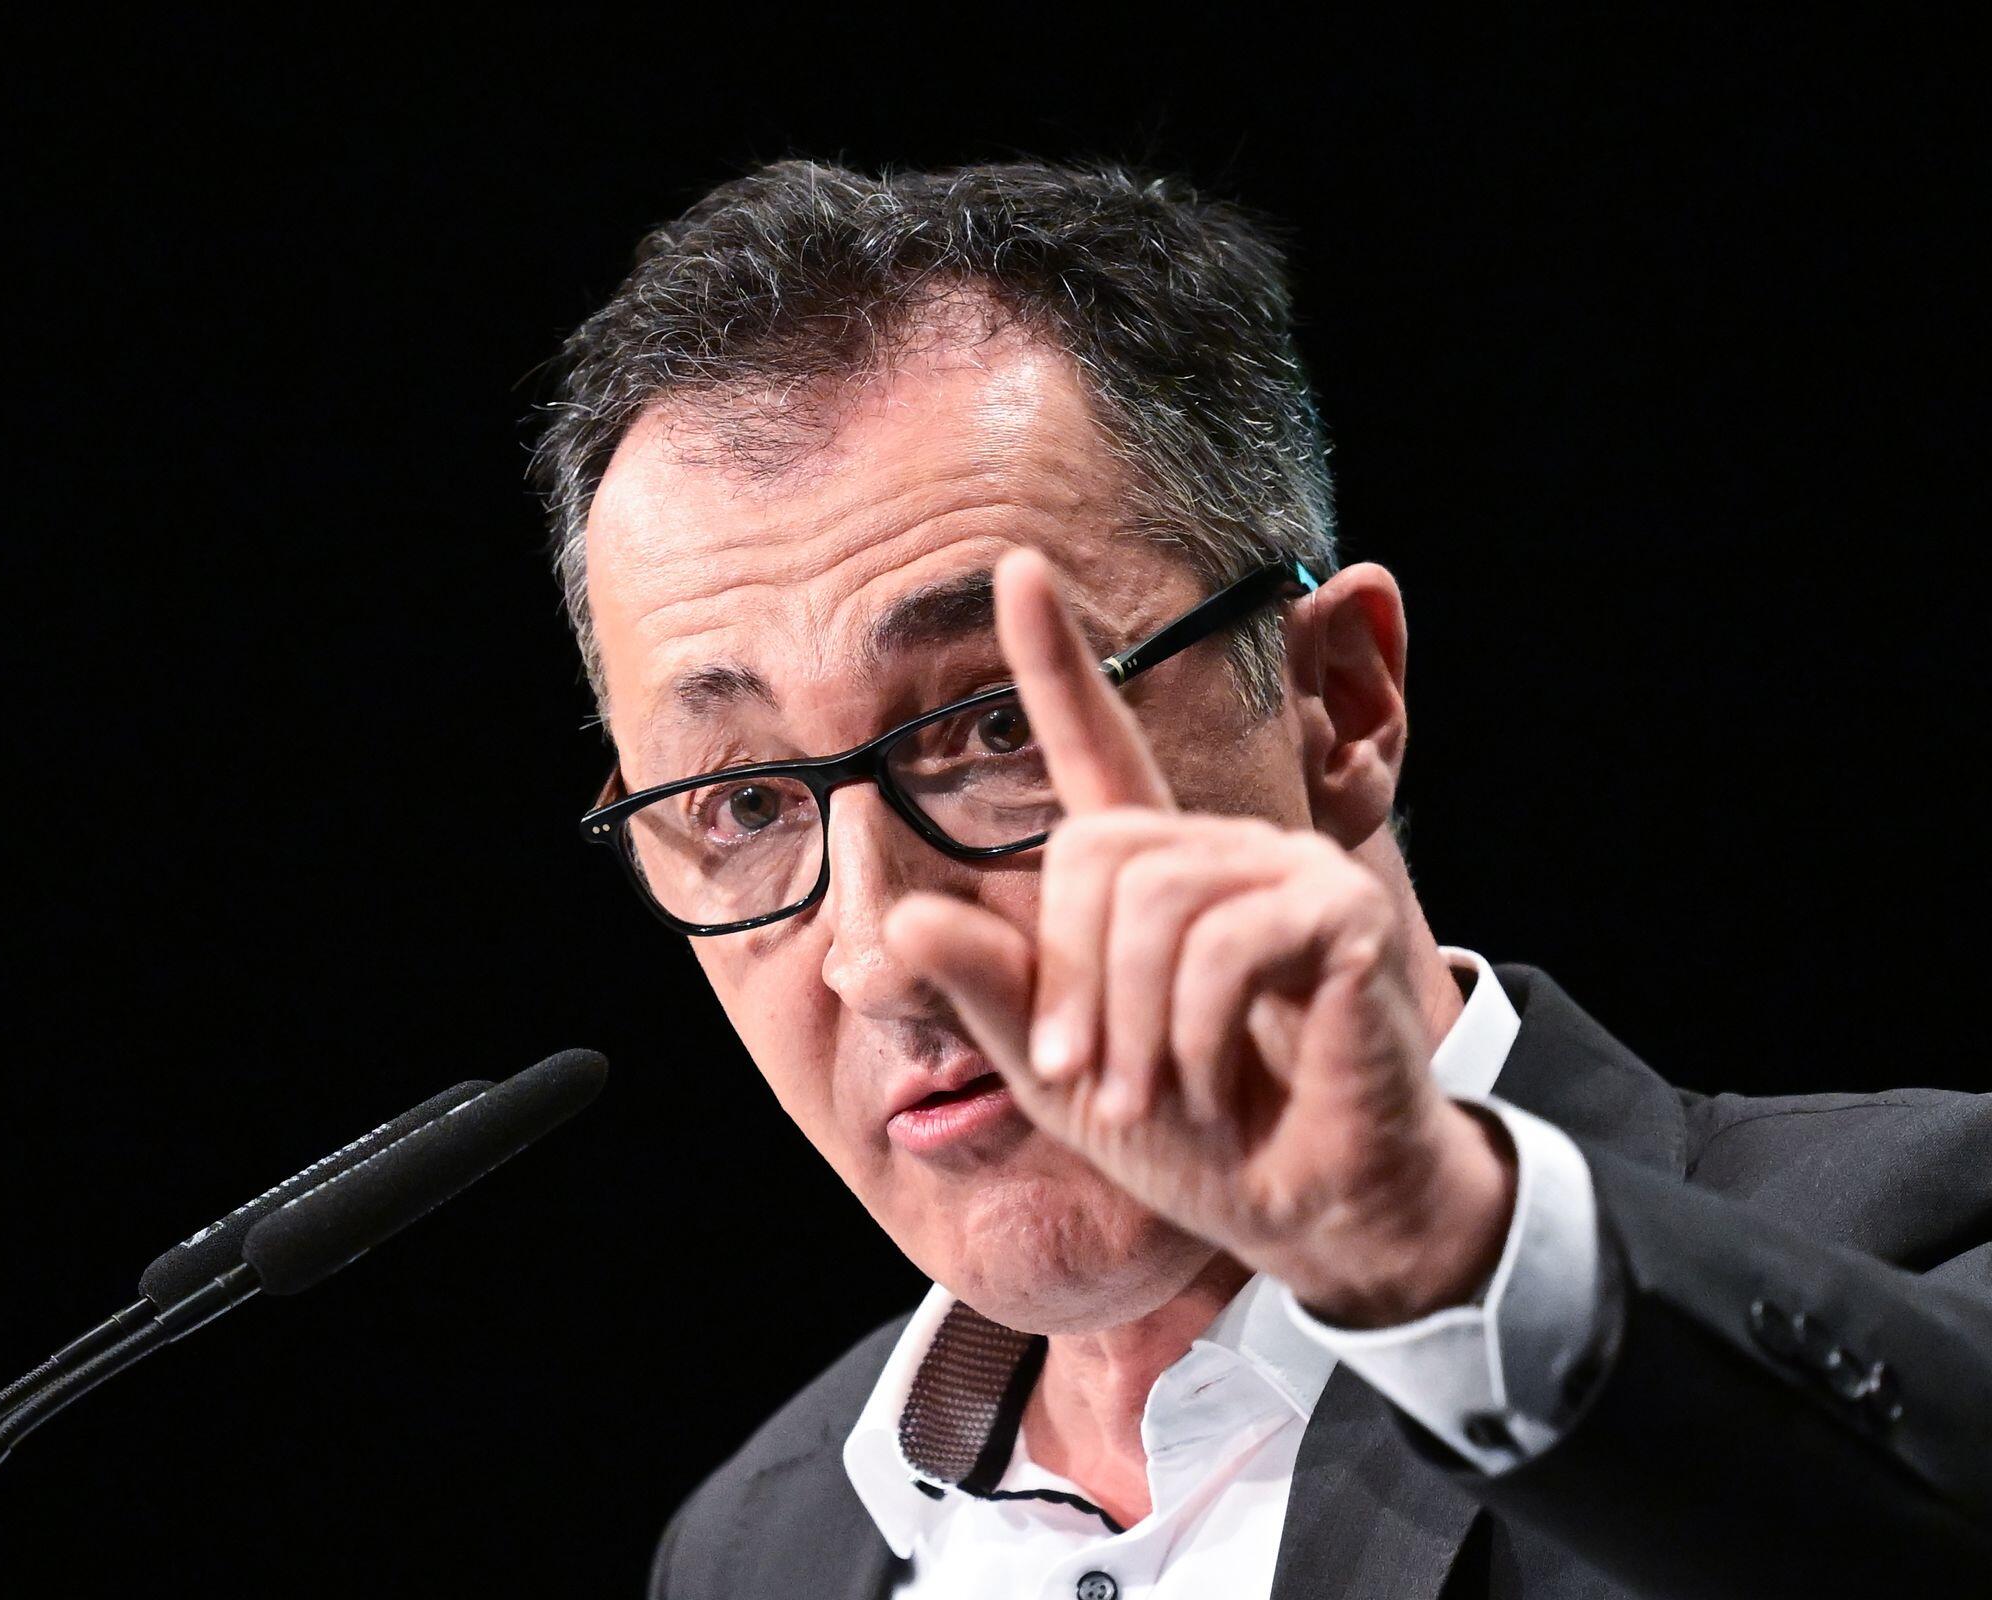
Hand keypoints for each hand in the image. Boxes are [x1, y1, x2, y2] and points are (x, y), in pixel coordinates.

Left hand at [882, 549, 1513, 1326]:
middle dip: (1071, 988)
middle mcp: (1217, 849)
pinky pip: (1220, 943)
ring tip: (1161, 1098)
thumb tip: (900, 923)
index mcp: (1148, 874)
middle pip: (1091, 856)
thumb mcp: (1063, 1073)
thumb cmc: (1195, 1133)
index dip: (1053, 660)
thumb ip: (991, 999)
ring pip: (1150, 902)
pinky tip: (1215, 1087)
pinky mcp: (1337, 910)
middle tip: (1095, 1081)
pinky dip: (1194, 1033)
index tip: (1016, 567)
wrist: (1312, 1208)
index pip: (1094, 744)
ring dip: (1132, 1026)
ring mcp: (1283, 868)